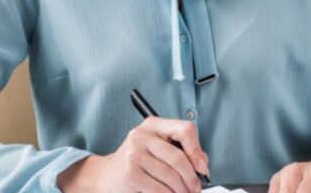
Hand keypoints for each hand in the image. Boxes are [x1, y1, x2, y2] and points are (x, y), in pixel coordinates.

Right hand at [57, 117, 209, 192]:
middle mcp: (141, 135)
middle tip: (196, 189)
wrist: (106, 175)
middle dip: (192, 179)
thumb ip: (181, 151)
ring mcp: (133, 154)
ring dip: (182, 191)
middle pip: (178, 158)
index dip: (197, 150)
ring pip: (171, 177)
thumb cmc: (138, 162)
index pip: (184, 130)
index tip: (203, 169)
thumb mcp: (157, 148)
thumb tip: (202, 166)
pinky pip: (159, 190)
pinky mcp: (130, 174)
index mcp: (153, 125)